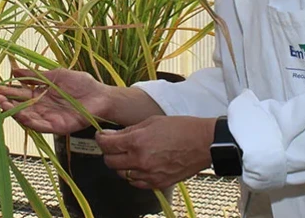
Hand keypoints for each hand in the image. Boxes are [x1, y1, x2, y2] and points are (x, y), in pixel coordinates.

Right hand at [0, 68, 110, 135]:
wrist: (101, 95)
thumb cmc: (81, 84)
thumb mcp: (55, 75)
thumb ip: (35, 75)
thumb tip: (14, 70)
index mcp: (41, 94)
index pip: (20, 94)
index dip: (9, 91)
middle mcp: (42, 107)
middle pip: (20, 107)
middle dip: (7, 103)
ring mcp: (49, 118)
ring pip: (28, 117)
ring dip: (15, 112)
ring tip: (4, 105)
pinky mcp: (58, 127)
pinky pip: (41, 126)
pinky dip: (30, 122)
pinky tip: (21, 116)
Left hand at [95, 115, 215, 189]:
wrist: (203, 143)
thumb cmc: (181, 128)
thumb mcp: (151, 122)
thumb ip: (128, 130)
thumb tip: (110, 135)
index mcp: (137, 141)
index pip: (107, 144)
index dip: (101, 139)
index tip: (102, 136)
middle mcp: (140, 160)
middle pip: (110, 161)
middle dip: (108, 152)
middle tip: (113, 145)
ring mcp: (149, 174)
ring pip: (121, 173)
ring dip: (120, 164)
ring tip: (128, 154)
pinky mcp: (158, 183)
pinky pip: (135, 183)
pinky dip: (133, 175)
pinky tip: (139, 165)